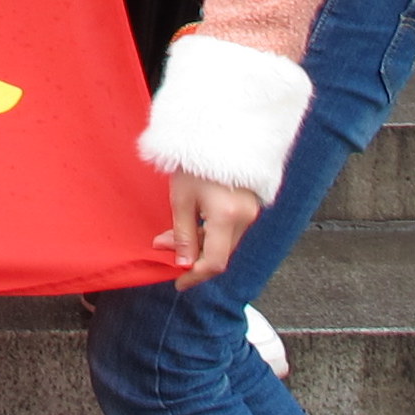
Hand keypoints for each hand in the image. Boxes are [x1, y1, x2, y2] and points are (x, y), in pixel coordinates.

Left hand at [158, 171, 261, 287]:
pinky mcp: (250, 206)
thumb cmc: (194, 162)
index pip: (214, 262)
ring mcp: (251, 212)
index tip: (177, 282)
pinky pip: (230, 230)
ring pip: (224, 243)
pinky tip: (190, 224)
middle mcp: (245, 218)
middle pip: (219, 253)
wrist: (218, 133)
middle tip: (163, 246)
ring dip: (199, 244)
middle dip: (191, 257)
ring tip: (171, 233)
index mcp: (227, 216)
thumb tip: (182, 264)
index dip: (194, 276)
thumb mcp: (181, 198)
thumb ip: (182, 233)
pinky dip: (210, 233)